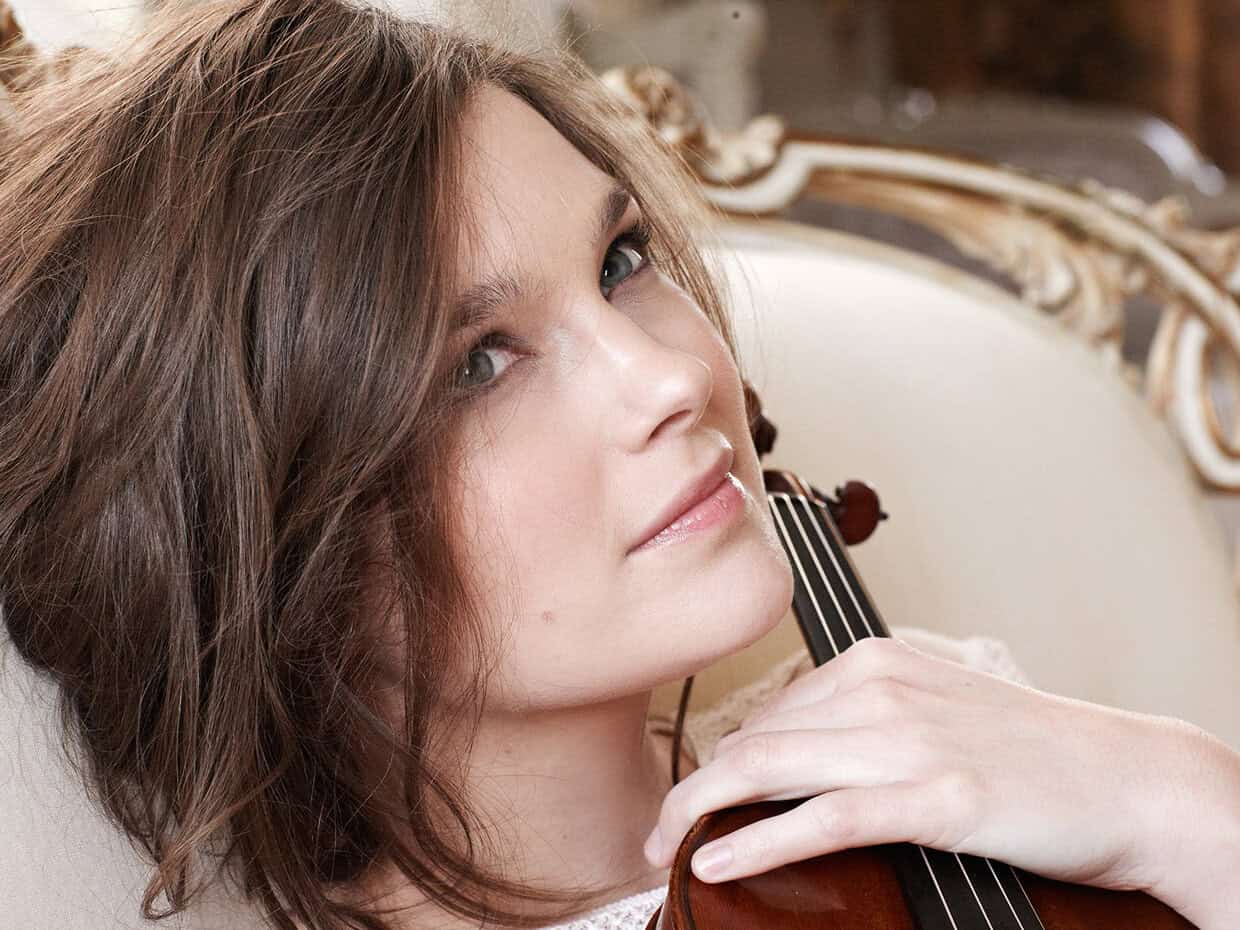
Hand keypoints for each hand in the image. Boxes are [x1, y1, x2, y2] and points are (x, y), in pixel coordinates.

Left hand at [643, 637, 1238, 919]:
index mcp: (878, 661)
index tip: (696, 792)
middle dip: (695, 788)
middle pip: (755, 739)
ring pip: (770, 770)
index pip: (770, 711)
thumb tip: (803, 751)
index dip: (721, 758)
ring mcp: (907, 741)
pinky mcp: (934, 797)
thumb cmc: (1036, 750)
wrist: (1129, 776)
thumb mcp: (938, 710)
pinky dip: (757, 841)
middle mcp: (883, 689)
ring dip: (702, 812)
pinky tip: (715, 860)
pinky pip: (821, 817)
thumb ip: (869, 720)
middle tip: (658, 828)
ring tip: (664, 845)